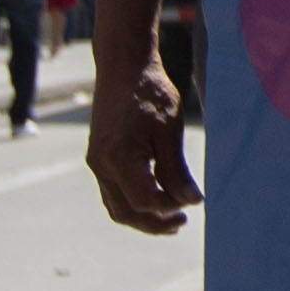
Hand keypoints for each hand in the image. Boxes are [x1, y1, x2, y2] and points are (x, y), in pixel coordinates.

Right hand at [88, 41, 196, 234]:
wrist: (123, 67)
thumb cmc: (150, 93)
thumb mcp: (170, 130)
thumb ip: (176, 170)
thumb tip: (192, 201)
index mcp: (120, 157)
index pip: (145, 202)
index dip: (169, 208)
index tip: (191, 201)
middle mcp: (102, 164)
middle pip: (126, 213)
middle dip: (155, 223)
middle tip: (183, 222)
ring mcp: (97, 162)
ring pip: (117, 206)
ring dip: (143, 217)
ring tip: (171, 216)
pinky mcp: (98, 157)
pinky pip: (112, 192)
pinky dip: (133, 202)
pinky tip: (155, 197)